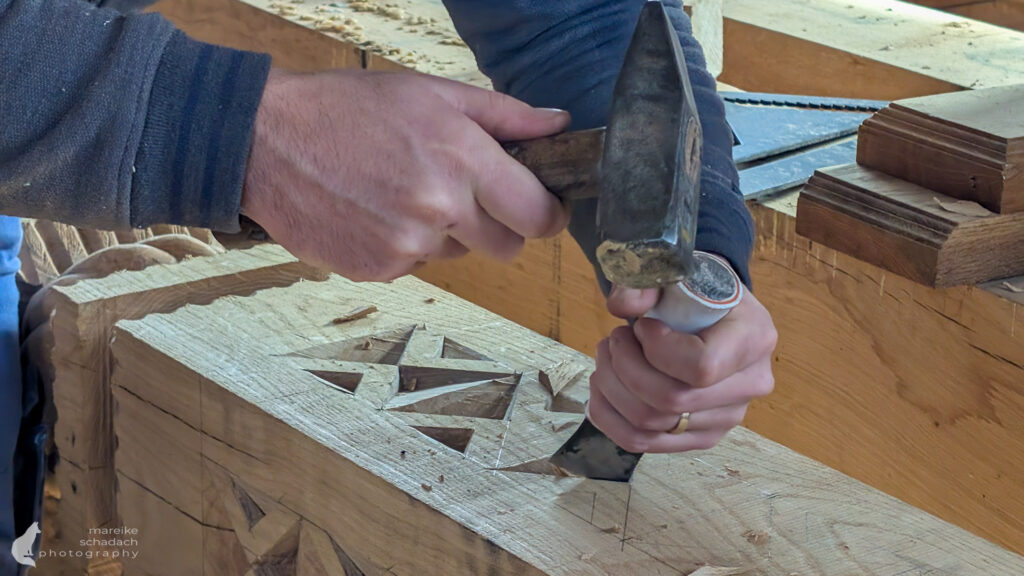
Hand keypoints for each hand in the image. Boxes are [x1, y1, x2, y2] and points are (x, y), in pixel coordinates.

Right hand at [241, 69, 571, 281]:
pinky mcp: (378, 270)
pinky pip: (415, 266)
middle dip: (499, 225)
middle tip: (466, 195)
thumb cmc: (347, 109)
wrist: (265, 142)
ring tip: (403, 192)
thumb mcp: (430, 93)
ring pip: (458, 256)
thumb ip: (504, 115)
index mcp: (461, 159)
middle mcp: (439, 209)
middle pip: (507, 247)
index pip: (538, 215)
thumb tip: (559, 125)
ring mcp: (406, 245)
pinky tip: (375, 211)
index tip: (543, 207)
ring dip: (446, 233)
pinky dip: (405, 245)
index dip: (548, 214)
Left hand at [587, 283, 776, 452]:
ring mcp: (727, 418)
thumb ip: (646, 282)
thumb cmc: (699, 292)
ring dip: (612, 390)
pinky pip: (644, 443)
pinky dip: (610, 418)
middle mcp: (749, 385)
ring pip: (652, 424)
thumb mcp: (678, 273)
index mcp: (753, 339)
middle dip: (624, 367)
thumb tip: (621, 305)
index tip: (643, 326)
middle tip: (613, 340)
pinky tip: (601, 391)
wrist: (715, 313)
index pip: (701, 366)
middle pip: (671, 400)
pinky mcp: (701, 437)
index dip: (657, 349)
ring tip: (606, 359)